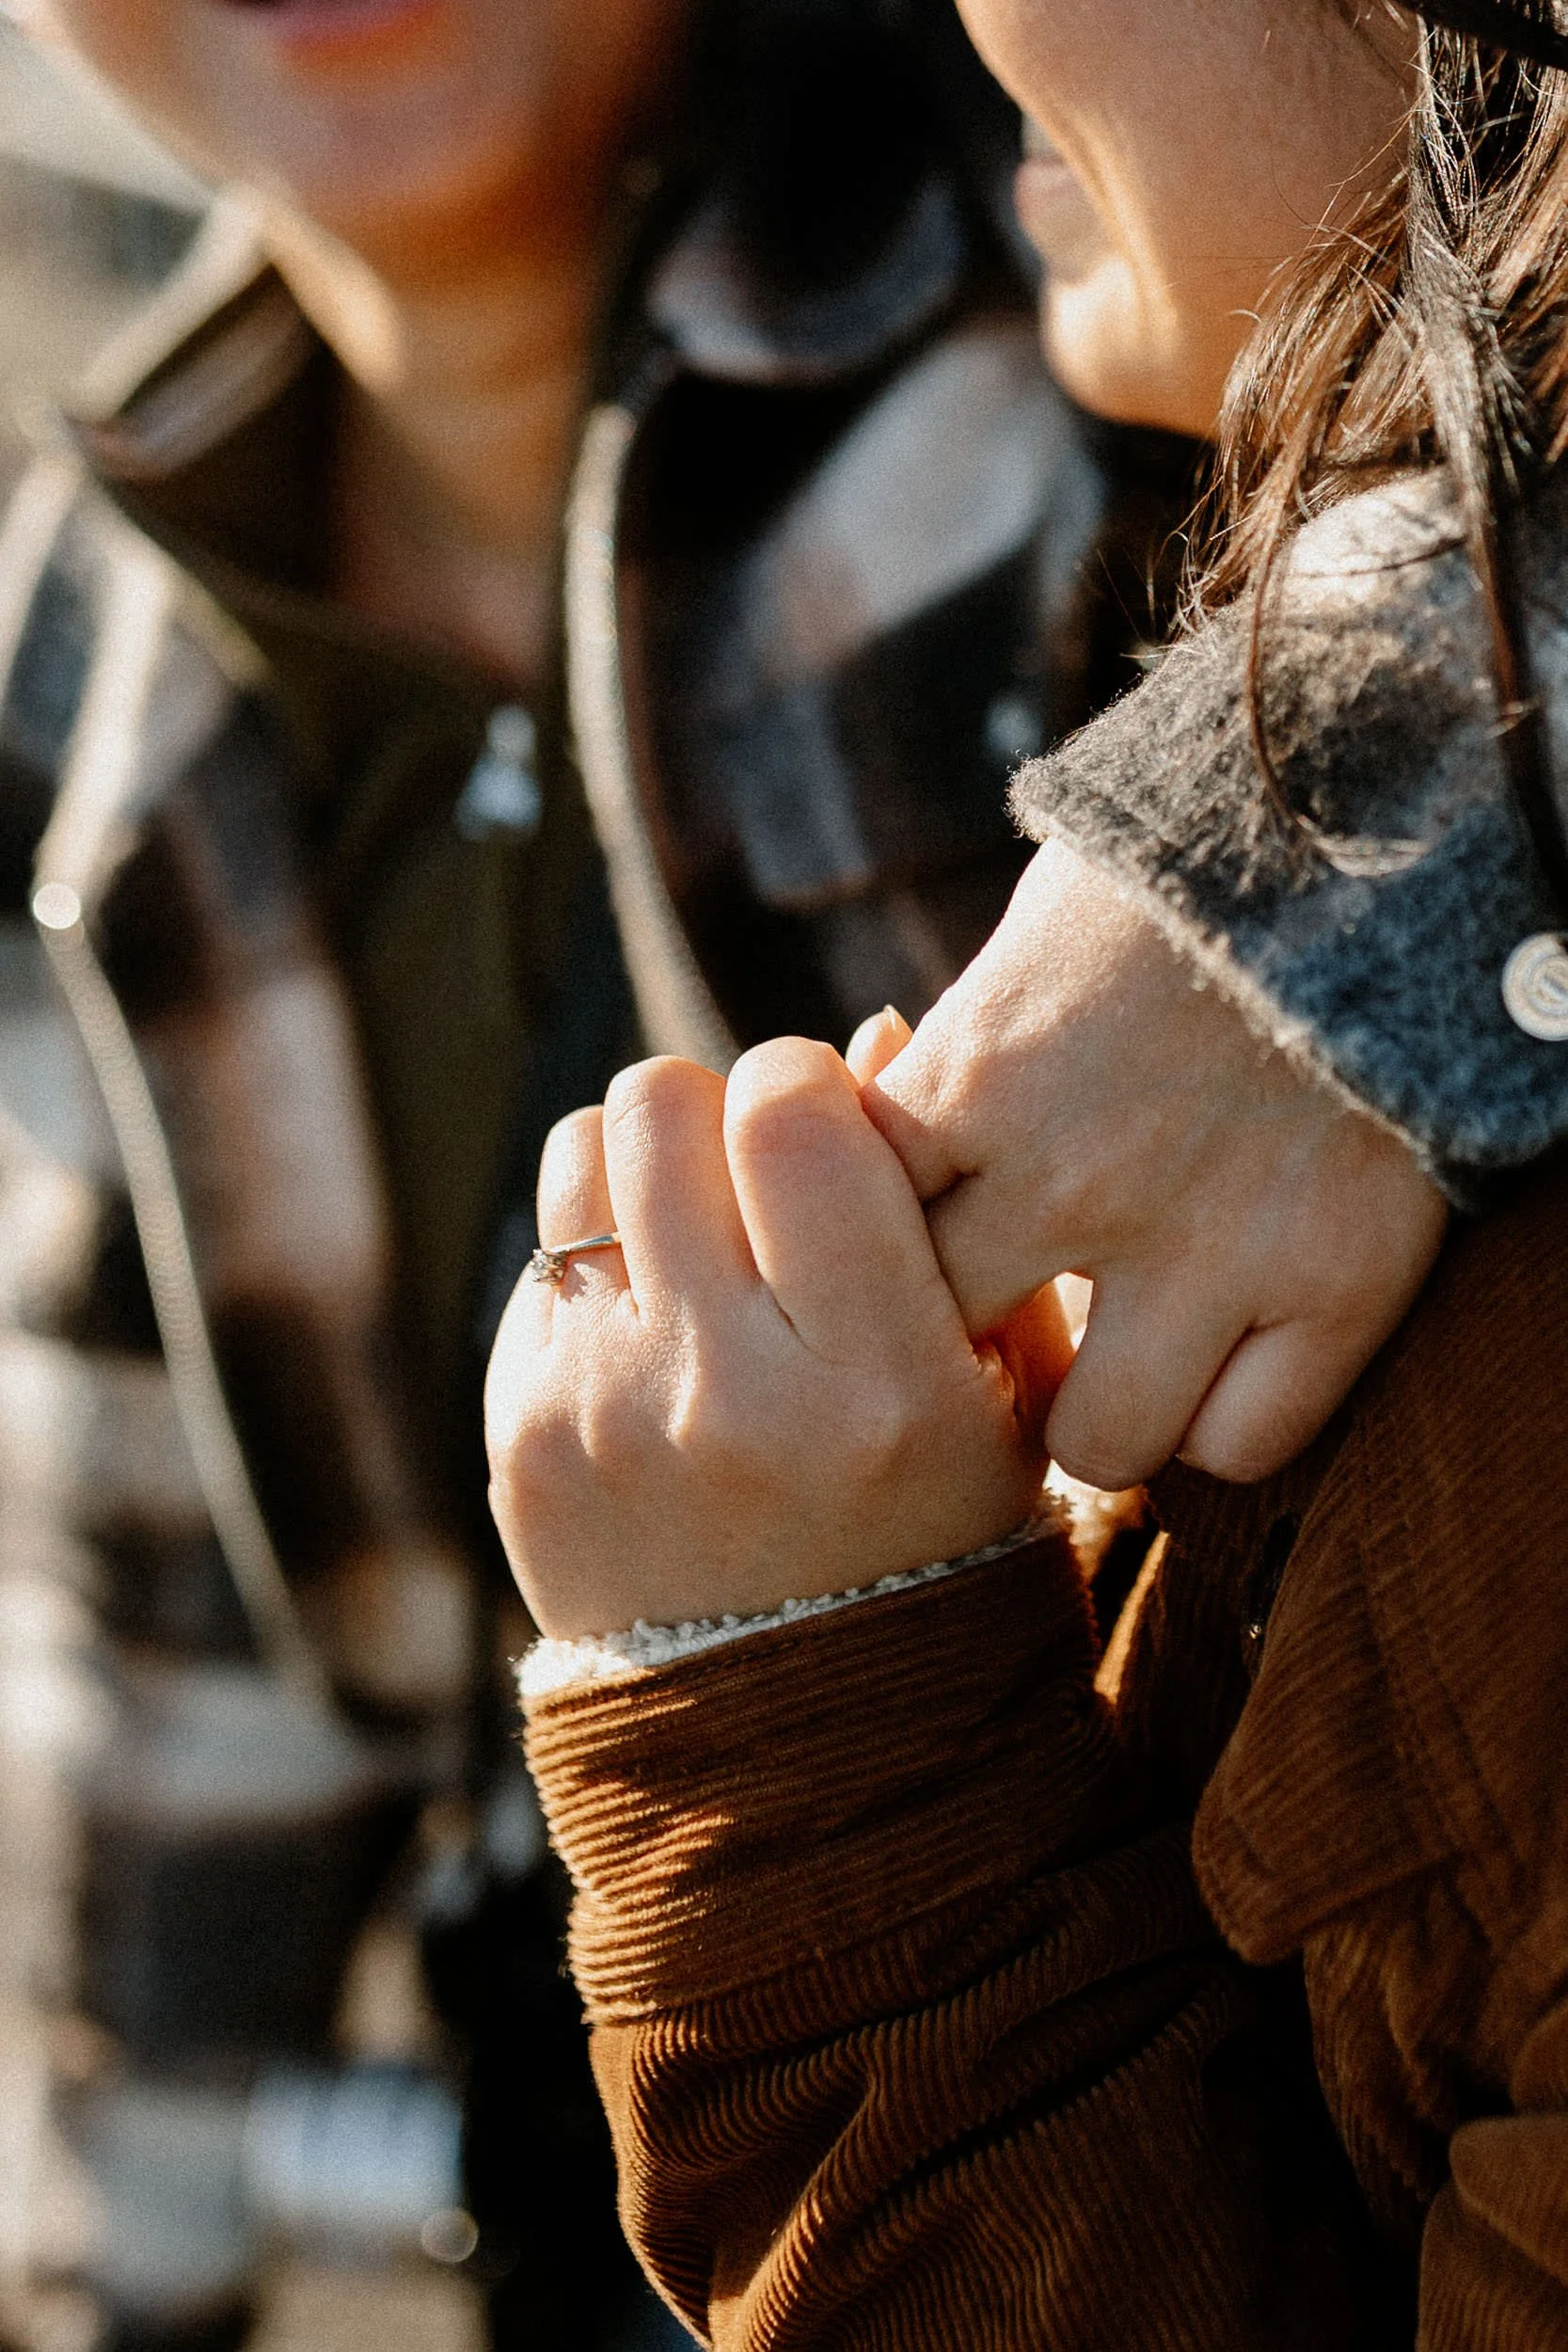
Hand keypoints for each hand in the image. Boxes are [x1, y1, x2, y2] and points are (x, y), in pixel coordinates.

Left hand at [485, 1042, 1061, 1638]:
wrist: (793, 1732)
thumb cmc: (930, 1532)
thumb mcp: (1000, 1398)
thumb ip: (959, 1219)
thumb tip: (872, 1031)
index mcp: (880, 1384)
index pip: (793, 1112)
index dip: (806, 1082)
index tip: (827, 1128)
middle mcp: (731, 1396)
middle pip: (665, 1101)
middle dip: (716, 1107)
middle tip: (754, 1174)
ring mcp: (606, 1416)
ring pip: (581, 1150)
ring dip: (644, 1163)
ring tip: (699, 1235)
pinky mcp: (521, 1434)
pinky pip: (542, 1250)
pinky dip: (602, 1259)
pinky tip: (657, 1330)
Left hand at [856, 838, 1448, 1489]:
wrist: (1388, 821)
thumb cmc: (1188, 871)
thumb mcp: (1032, 939)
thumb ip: (959, 1062)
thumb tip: (887, 1160)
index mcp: (979, 1074)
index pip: (854, 1232)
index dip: (870, 1261)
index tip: (909, 1253)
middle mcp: (1076, 1176)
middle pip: (949, 1352)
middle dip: (959, 1350)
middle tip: (998, 1337)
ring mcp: (1212, 1243)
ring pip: (1096, 1439)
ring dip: (1094, 1413)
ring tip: (1111, 1371)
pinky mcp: (1341, 1281)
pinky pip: (1241, 1442)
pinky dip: (1222, 1418)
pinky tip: (1217, 1365)